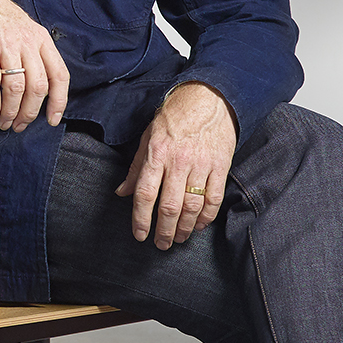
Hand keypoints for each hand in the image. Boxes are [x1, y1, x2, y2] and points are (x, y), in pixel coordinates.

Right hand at [0, 0, 68, 132]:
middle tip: (19, 125)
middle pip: (37, 87)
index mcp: (40, 38)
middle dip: (29, 113)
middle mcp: (27, 40)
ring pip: (16, 88)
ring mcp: (6, 43)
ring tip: (3, 120)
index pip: (59, 75)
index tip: (52, 119)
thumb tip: (34, 90)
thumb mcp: (22, 28)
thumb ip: (32, 53)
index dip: (58, 101)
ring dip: (10, 111)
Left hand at [117, 82, 236, 250]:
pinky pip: (214, 198)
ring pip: (192, 206)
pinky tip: (200, 226)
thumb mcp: (148, 138)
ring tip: (178, 238)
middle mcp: (178, 162)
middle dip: (163, 230)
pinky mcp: (220, 166)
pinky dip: (207, 217)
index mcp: (156, 154)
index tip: (139, 235)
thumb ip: (136, 168)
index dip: (141, 219)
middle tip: (161, 244)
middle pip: (169, 206)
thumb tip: (121, 192)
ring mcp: (201, 165)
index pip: (145, 194)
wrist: (208, 99)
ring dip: (184, 227)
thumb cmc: (174, 118)